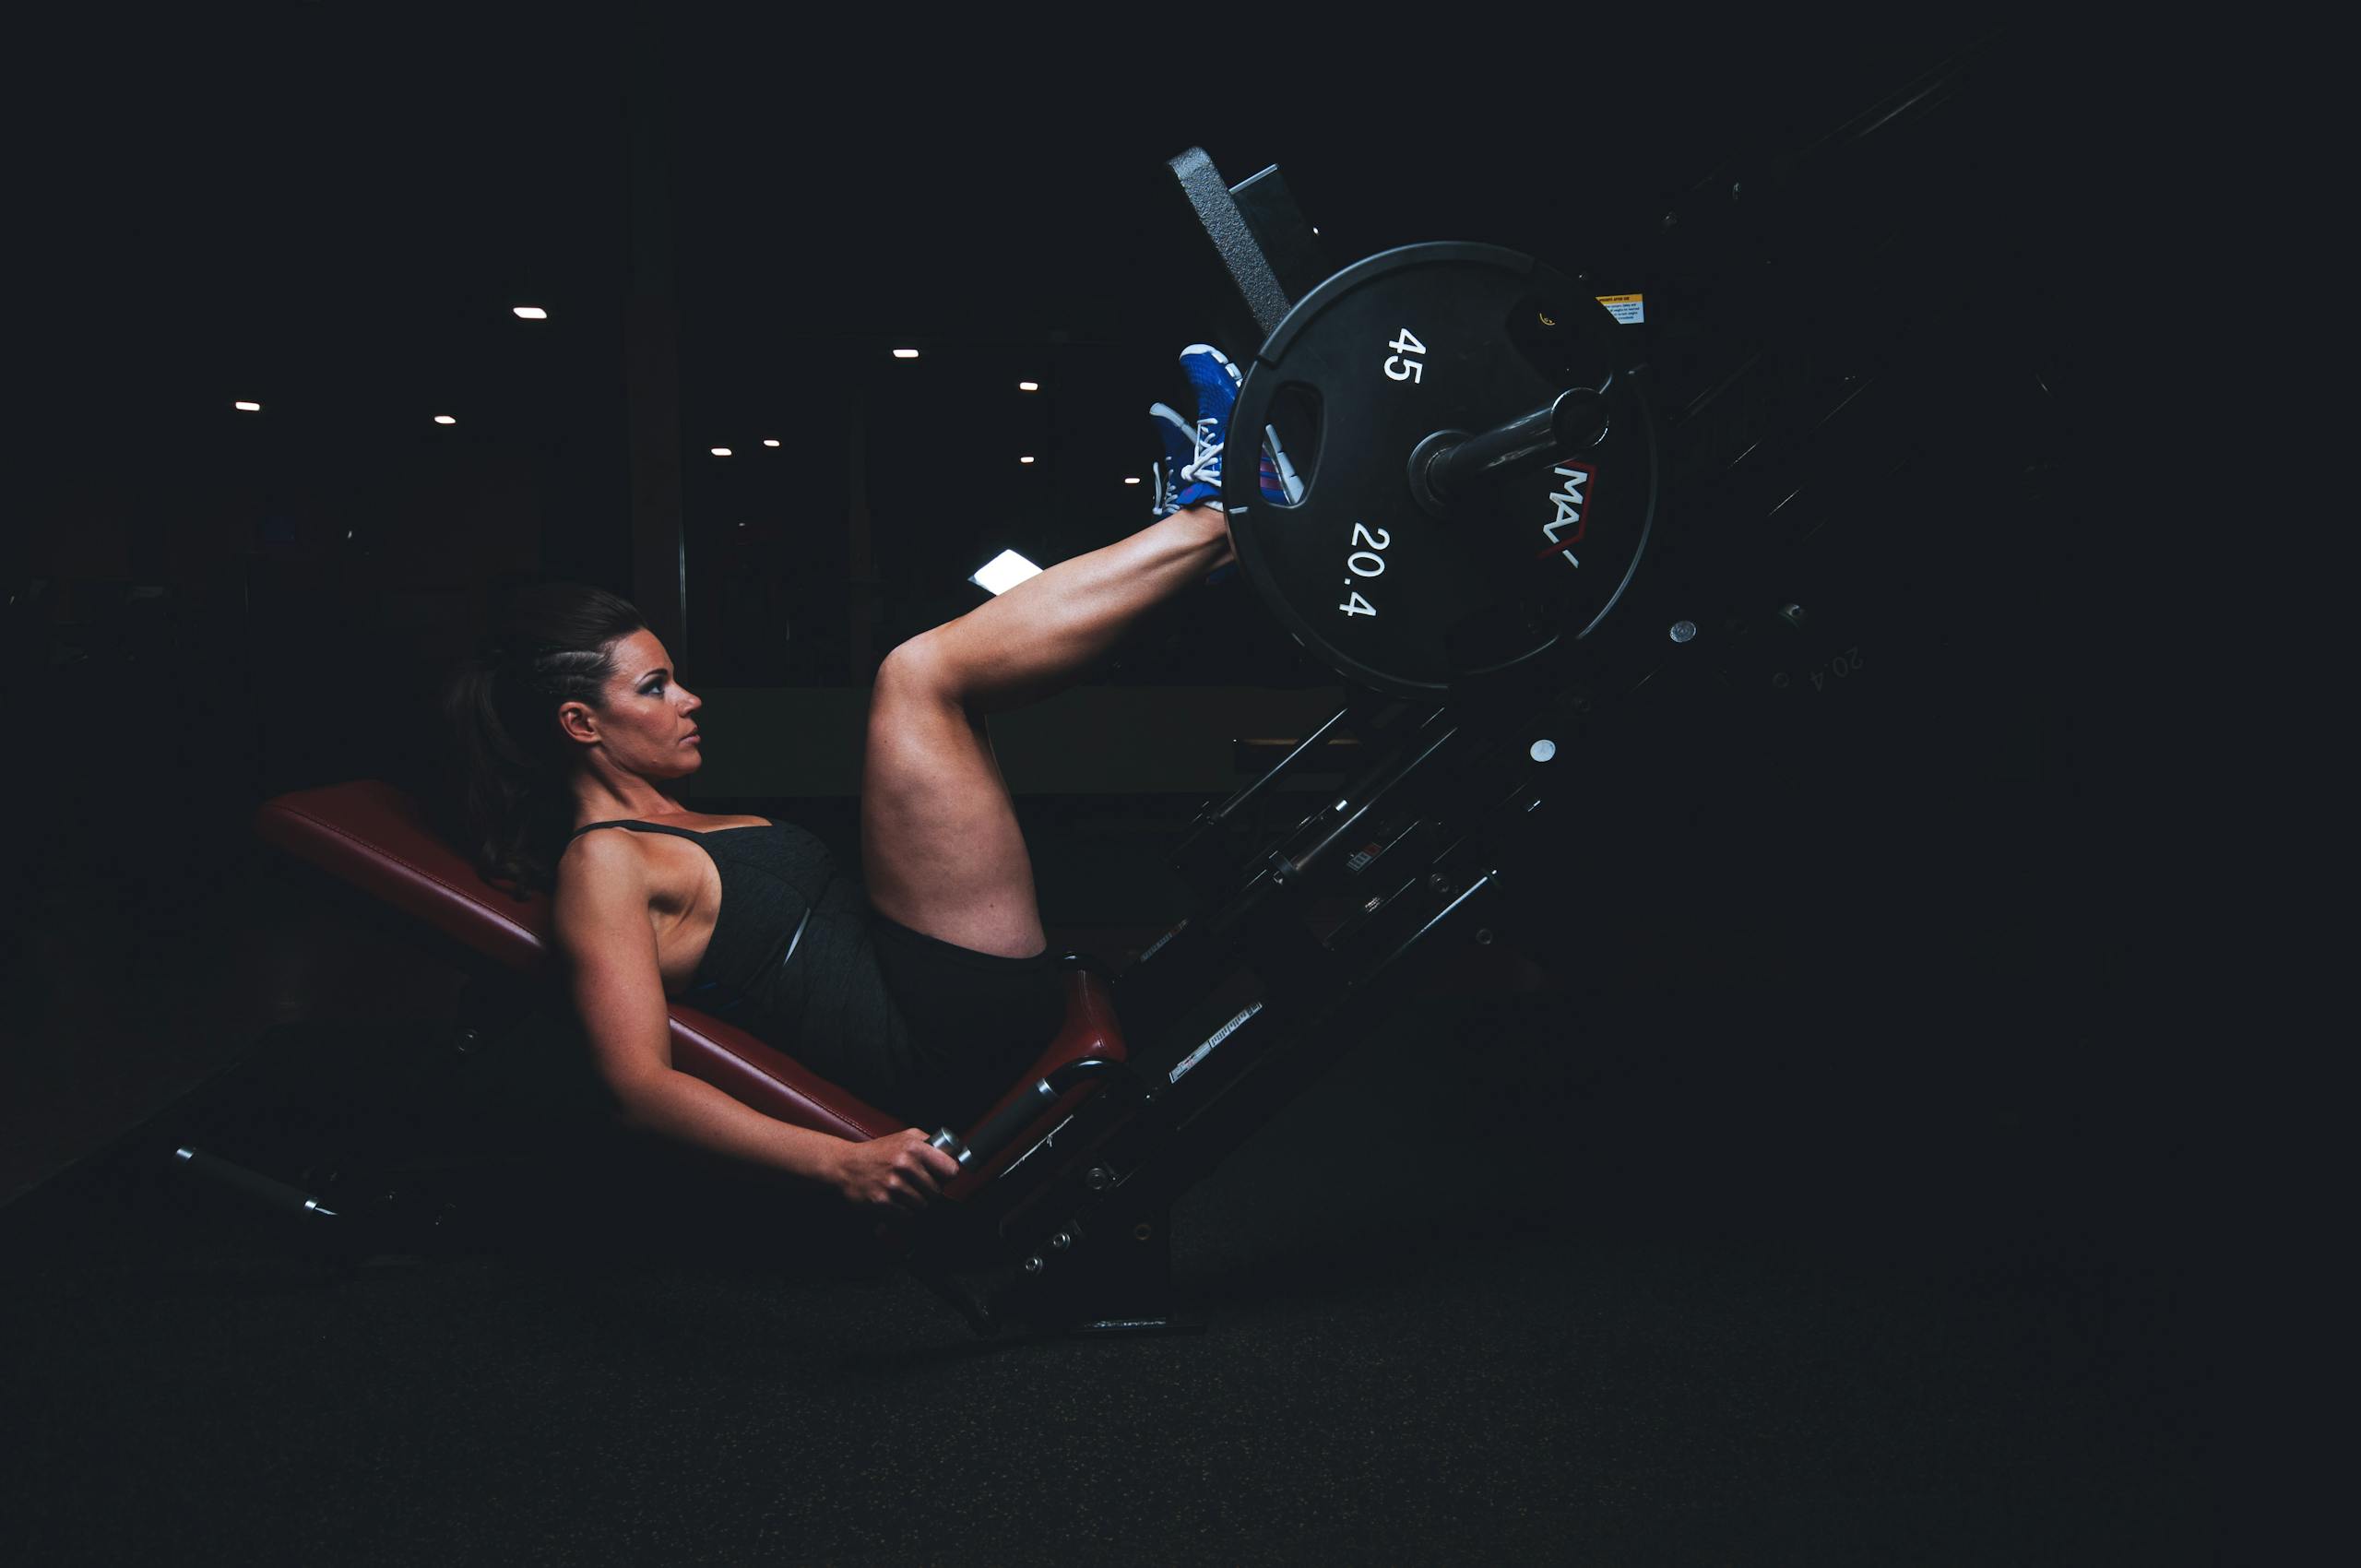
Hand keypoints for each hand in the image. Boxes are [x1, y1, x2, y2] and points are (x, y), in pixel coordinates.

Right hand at [829, 1128, 961, 1212]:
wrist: (845, 1165)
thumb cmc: (879, 1152)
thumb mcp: (905, 1137)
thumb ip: (931, 1143)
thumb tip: (954, 1155)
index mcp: (913, 1147)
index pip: (950, 1170)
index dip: (947, 1175)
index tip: (941, 1176)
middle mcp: (904, 1165)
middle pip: (937, 1191)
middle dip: (929, 1190)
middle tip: (916, 1185)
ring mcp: (893, 1185)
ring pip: (923, 1205)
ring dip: (916, 1202)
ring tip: (904, 1192)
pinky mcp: (883, 1202)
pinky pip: (908, 1216)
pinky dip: (904, 1212)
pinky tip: (895, 1201)